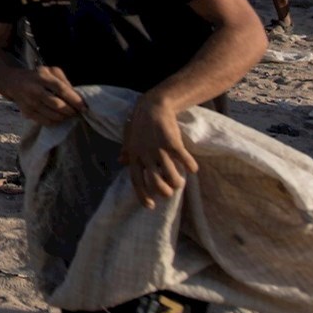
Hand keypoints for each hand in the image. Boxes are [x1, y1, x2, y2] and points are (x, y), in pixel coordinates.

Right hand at [0, 65, 84, 124]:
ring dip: (64, 117)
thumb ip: (64, 81)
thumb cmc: (36, 76)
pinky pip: (46, 122)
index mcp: (42, 77)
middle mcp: (35, 90)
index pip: (61, 89)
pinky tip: (59, 117)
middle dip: (70, 110)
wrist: (12, 82)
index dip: (74, 99)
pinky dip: (56, 122)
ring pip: (53, 115)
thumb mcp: (50, 71)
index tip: (84, 106)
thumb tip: (77, 97)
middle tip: (76, 111)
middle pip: (57, 105)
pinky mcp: (27, 112)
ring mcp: (30, 102)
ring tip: (69, 114)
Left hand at [119, 94, 196, 208]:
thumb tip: (120, 161)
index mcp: (134, 155)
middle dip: (164, 191)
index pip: (136, 181)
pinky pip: (185, 161)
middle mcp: (145, 155)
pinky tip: (192, 168)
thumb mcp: (129, 137)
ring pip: (171, 175)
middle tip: (170, 191)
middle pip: (155, 183)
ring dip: (178, 182)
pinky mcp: (173, 143)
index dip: (142, 195)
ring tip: (180, 181)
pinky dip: (190, 167)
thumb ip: (126, 150)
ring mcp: (159, 149)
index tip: (150, 206)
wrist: (153, 106)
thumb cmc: (141, 123)